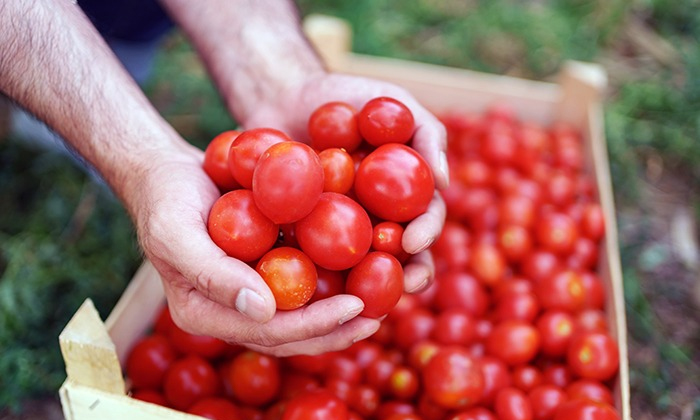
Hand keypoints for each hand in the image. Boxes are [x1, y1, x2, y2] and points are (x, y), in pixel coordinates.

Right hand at [131, 143, 379, 355]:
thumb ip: (213, 274)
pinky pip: (301, 282)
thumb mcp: (177, 233)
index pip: (266, 332)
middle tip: (377, 317)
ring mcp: (249, 291)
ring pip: (300, 314)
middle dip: (335, 330)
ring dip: (339, 314)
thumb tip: (265, 310)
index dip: (313, 325)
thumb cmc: (165, 199)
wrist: (167, 173)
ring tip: (381, 304)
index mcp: (206, 314)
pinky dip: (332, 280)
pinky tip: (364, 270)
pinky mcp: (264, 269)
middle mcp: (231, 311)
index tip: (355, 307)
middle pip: (290, 334)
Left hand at [241, 72, 448, 292]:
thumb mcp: (391, 100)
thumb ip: (426, 132)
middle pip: (399, 256)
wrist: (284, 95)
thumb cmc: (346, 95)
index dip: (425, 234)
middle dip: (406, 274)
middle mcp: (378, 218)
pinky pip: (308, 258)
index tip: (413, 241)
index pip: (424, 220)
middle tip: (402, 285)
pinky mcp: (302, 235)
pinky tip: (307, 289)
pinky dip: (313, 274)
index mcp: (404, 195)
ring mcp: (340, 230)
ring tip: (361, 300)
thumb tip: (444, 179)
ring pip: (358, 268)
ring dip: (365, 287)